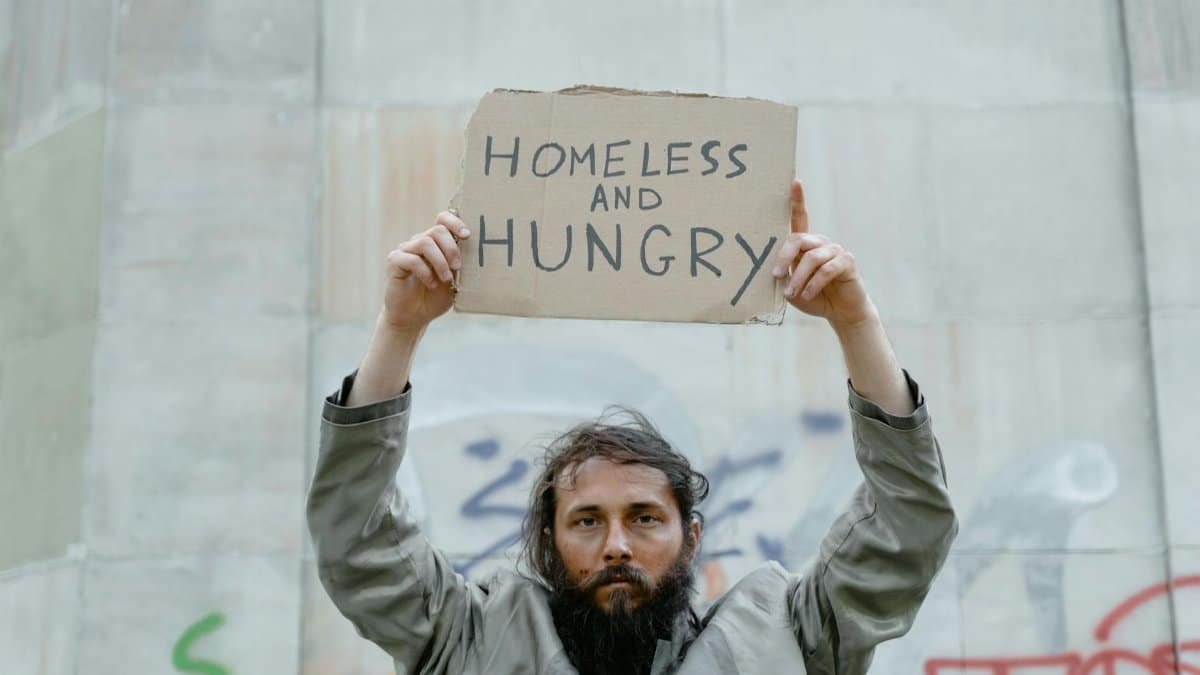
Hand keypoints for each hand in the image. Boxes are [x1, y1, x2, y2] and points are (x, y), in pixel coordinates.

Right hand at [381, 211, 470, 331]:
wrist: (414, 318)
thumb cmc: (434, 298)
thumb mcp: (453, 280)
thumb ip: (459, 265)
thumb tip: (475, 253)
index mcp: (435, 243)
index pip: (442, 219)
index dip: (455, 222)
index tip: (467, 235)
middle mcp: (419, 242)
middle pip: (437, 230)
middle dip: (451, 248)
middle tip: (458, 267)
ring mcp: (405, 251)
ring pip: (424, 242)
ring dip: (440, 261)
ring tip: (445, 279)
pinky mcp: (394, 262)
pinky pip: (411, 259)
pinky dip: (425, 272)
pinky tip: (431, 284)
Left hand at [771, 180, 876, 327]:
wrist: (840, 312)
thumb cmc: (813, 298)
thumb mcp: (792, 286)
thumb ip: (785, 274)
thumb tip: (772, 271)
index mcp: (807, 244)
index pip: (800, 218)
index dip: (797, 200)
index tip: (794, 182)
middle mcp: (821, 243)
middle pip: (798, 240)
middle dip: (784, 258)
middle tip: (776, 277)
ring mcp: (836, 250)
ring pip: (812, 258)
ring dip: (798, 279)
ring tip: (792, 294)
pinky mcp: (847, 262)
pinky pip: (827, 270)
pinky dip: (813, 284)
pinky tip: (808, 295)